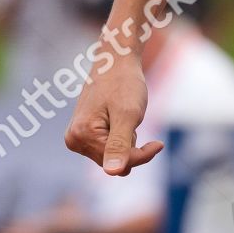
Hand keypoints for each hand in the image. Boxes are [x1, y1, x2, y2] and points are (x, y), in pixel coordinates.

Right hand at [64, 55, 163, 175]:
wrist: (116, 60)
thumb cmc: (124, 83)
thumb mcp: (128, 114)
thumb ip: (120, 145)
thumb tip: (112, 172)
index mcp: (82, 136)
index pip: (117, 164)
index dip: (141, 155)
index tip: (160, 143)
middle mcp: (74, 140)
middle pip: (112, 163)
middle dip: (130, 146)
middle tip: (135, 120)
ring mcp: (77, 137)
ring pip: (111, 156)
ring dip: (125, 140)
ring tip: (124, 115)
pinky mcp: (83, 133)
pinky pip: (107, 147)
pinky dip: (120, 137)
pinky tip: (119, 118)